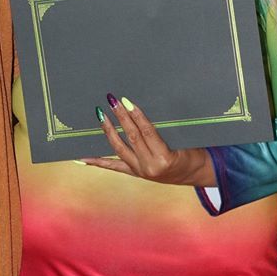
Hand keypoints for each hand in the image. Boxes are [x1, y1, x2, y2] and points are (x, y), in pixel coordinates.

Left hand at [83, 93, 216, 186]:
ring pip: (119, 149)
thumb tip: (140, 106)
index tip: (127, 101)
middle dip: (121, 117)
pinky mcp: (134, 173)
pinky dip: (98, 161)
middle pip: (132, 137)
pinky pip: (113, 166)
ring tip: (100, 116)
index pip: (147, 132)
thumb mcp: (183, 139)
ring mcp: (140, 171)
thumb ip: (164, 127)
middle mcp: (150, 167)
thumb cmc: (191, 151)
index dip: (136, 115)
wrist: (194, 174)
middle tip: (111, 101)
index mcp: (165, 157)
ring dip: (109, 131)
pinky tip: (82, 157)